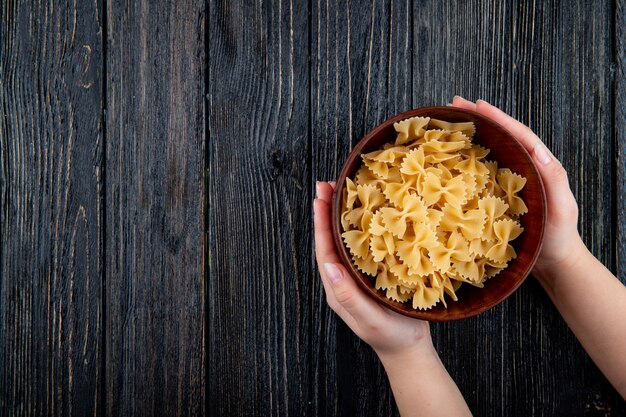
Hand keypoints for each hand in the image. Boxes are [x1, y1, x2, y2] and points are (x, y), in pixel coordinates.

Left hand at [313, 181, 432, 357]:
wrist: (408, 349)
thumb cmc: (390, 336)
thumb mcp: (369, 319)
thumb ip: (348, 296)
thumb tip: (330, 266)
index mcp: (337, 288)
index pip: (324, 250)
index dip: (321, 223)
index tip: (320, 197)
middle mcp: (343, 278)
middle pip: (331, 240)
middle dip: (328, 211)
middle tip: (329, 184)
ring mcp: (356, 275)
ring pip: (345, 240)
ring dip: (342, 215)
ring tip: (342, 191)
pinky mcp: (371, 273)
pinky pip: (361, 245)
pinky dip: (361, 226)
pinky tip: (367, 213)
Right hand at [451, 97, 585, 279]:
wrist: (552, 263)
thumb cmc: (559, 237)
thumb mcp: (562, 207)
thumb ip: (554, 179)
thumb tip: (538, 150)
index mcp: (539, 165)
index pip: (518, 134)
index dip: (498, 118)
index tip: (477, 105)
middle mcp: (523, 168)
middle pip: (501, 136)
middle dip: (479, 118)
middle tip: (454, 104)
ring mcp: (509, 181)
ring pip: (490, 150)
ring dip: (471, 134)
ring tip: (449, 121)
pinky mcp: (497, 195)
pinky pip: (482, 171)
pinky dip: (467, 159)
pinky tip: (451, 155)